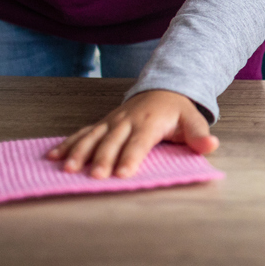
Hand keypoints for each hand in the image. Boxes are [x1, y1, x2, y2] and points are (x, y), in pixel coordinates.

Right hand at [46, 89, 217, 178]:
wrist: (164, 88)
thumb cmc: (178, 111)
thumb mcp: (193, 120)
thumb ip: (200, 135)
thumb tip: (212, 146)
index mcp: (150, 122)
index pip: (139, 143)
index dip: (131, 158)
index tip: (123, 174)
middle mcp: (127, 121)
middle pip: (112, 142)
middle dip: (102, 159)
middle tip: (93, 177)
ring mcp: (112, 122)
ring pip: (93, 136)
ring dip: (79, 152)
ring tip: (67, 169)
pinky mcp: (102, 124)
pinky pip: (83, 133)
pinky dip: (67, 144)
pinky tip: (52, 158)